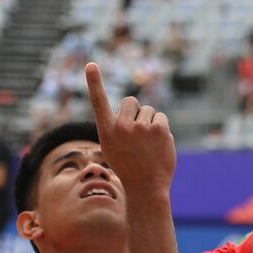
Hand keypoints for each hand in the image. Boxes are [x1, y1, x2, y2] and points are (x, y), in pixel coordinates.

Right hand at [84, 62, 175, 196]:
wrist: (146, 188)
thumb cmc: (128, 168)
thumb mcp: (114, 148)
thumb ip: (118, 127)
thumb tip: (135, 111)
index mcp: (106, 131)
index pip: (98, 101)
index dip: (94, 82)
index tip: (90, 64)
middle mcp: (121, 126)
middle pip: (131, 102)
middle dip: (136, 113)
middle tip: (137, 136)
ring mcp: (140, 127)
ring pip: (149, 111)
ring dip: (150, 124)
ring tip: (148, 146)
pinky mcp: (158, 129)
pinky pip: (162, 119)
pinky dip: (162, 130)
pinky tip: (158, 146)